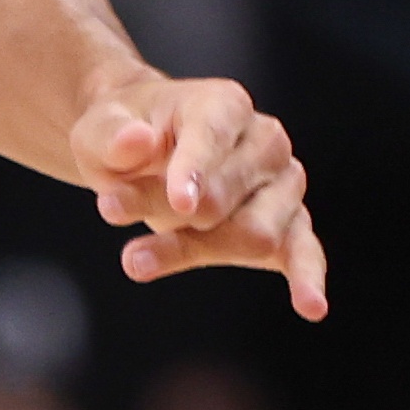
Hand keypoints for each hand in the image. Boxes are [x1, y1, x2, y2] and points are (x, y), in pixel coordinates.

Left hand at [74, 73, 321, 317]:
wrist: (143, 152)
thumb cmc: (125, 138)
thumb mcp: (98, 131)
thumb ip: (112, 136)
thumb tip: (136, 143)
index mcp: (224, 104)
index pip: (214, 138)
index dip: (195, 171)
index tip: (179, 204)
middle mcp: (265, 140)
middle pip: (224, 197)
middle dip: (166, 214)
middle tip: (110, 210)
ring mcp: (282, 184)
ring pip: (254, 234)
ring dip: (195, 250)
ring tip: (134, 258)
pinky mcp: (288, 224)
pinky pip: (305, 251)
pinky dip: (308, 278)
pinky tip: (311, 305)